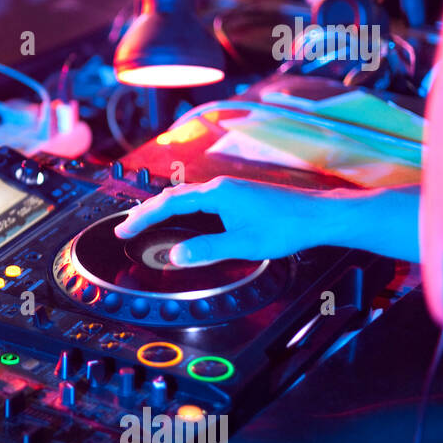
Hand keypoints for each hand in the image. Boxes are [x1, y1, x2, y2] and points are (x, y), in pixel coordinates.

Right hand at [113, 176, 338, 265]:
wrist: (319, 215)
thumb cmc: (286, 227)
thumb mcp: (243, 244)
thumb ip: (207, 250)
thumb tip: (176, 255)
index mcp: (216, 194)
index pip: (168, 204)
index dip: (143, 217)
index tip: (123, 229)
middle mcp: (219, 186)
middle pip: (172, 196)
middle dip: (146, 212)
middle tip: (125, 227)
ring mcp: (229, 189)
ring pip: (185, 196)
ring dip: (162, 209)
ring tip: (145, 222)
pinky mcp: (237, 195)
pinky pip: (198, 199)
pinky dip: (180, 209)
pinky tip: (181, 219)